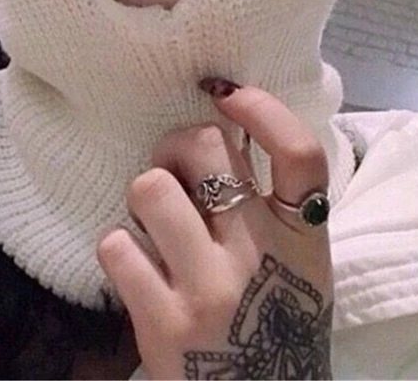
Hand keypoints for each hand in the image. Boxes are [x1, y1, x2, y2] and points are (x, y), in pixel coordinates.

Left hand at [98, 81, 333, 379]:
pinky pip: (116, 244)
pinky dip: (120, 248)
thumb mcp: (297, 260)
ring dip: (144, 199)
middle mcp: (259, 255)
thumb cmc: (274, 320)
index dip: (263, 109)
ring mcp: (209, 289)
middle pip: (204, 148)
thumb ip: (270, 201)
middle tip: (174, 171)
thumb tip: (219, 127)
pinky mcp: (162, 323)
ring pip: (150, 187)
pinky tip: (138, 268)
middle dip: (176, 147)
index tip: (227, 94)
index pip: (299, 152)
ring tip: (154, 224)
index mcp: (301, 234)